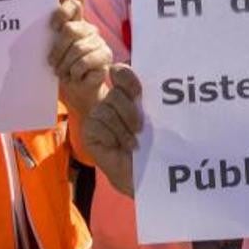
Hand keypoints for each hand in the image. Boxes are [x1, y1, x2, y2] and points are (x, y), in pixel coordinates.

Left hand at [48, 0, 111, 115]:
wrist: (80, 89)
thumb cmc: (63, 68)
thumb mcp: (54, 52)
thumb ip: (48, 40)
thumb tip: (29, 35)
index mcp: (75, 23)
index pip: (73, 5)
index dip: (62, 12)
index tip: (52, 27)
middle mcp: (89, 29)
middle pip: (71, 29)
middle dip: (58, 49)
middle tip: (52, 63)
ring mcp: (99, 42)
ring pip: (78, 48)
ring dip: (65, 65)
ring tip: (62, 73)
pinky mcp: (106, 56)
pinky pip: (85, 62)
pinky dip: (75, 73)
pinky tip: (74, 77)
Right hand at [81, 65, 142, 195]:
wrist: (141, 175)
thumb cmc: (151, 148)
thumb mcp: (155, 120)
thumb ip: (150, 101)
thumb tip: (159, 84)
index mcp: (128, 94)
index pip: (121, 73)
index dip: (127, 78)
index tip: (138, 92)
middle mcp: (111, 101)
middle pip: (115, 94)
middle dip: (130, 112)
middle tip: (140, 129)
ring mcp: (98, 115)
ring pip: (105, 109)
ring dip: (122, 129)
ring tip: (132, 143)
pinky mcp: (89, 130)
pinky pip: (96, 124)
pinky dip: (111, 136)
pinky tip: (118, 147)